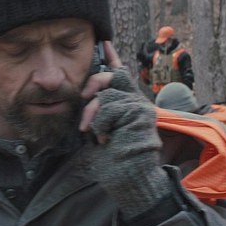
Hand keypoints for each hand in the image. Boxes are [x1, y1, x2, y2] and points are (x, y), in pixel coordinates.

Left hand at [79, 41, 169, 220]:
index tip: (105, 43)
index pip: (120, 76)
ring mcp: (141, 108)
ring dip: (93, 115)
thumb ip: (96, 113)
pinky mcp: (142, 114)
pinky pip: (111, 107)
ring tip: (96, 134)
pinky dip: (102, 124)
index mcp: (126, 106)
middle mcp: (137, 103)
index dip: (112, 59)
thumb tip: (85, 98)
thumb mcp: (98, 133)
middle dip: (94, 83)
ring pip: (107, 94)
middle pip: (113, 76)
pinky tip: (107, 139)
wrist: (128, 182)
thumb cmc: (112, 163)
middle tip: (83, 98)